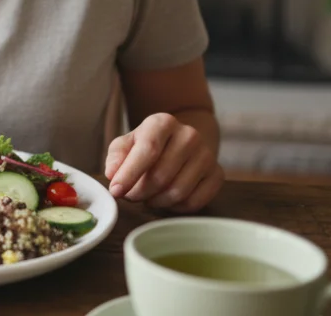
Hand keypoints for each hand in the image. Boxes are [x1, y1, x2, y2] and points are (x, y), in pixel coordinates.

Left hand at [104, 112, 223, 211]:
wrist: (182, 142)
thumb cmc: (149, 144)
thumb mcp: (126, 144)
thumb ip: (116, 157)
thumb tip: (113, 175)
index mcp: (163, 122)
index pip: (148, 150)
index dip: (129, 174)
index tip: (116, 191)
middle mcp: (189, 135)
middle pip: (161, 176)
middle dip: (140, 192)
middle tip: (131, 196)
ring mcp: (206, 155)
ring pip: (177, 192)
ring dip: (156, 201)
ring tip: (147, 197)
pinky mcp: (217, 174)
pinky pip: (193, 202)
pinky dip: (175, 207)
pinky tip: (165, 200)